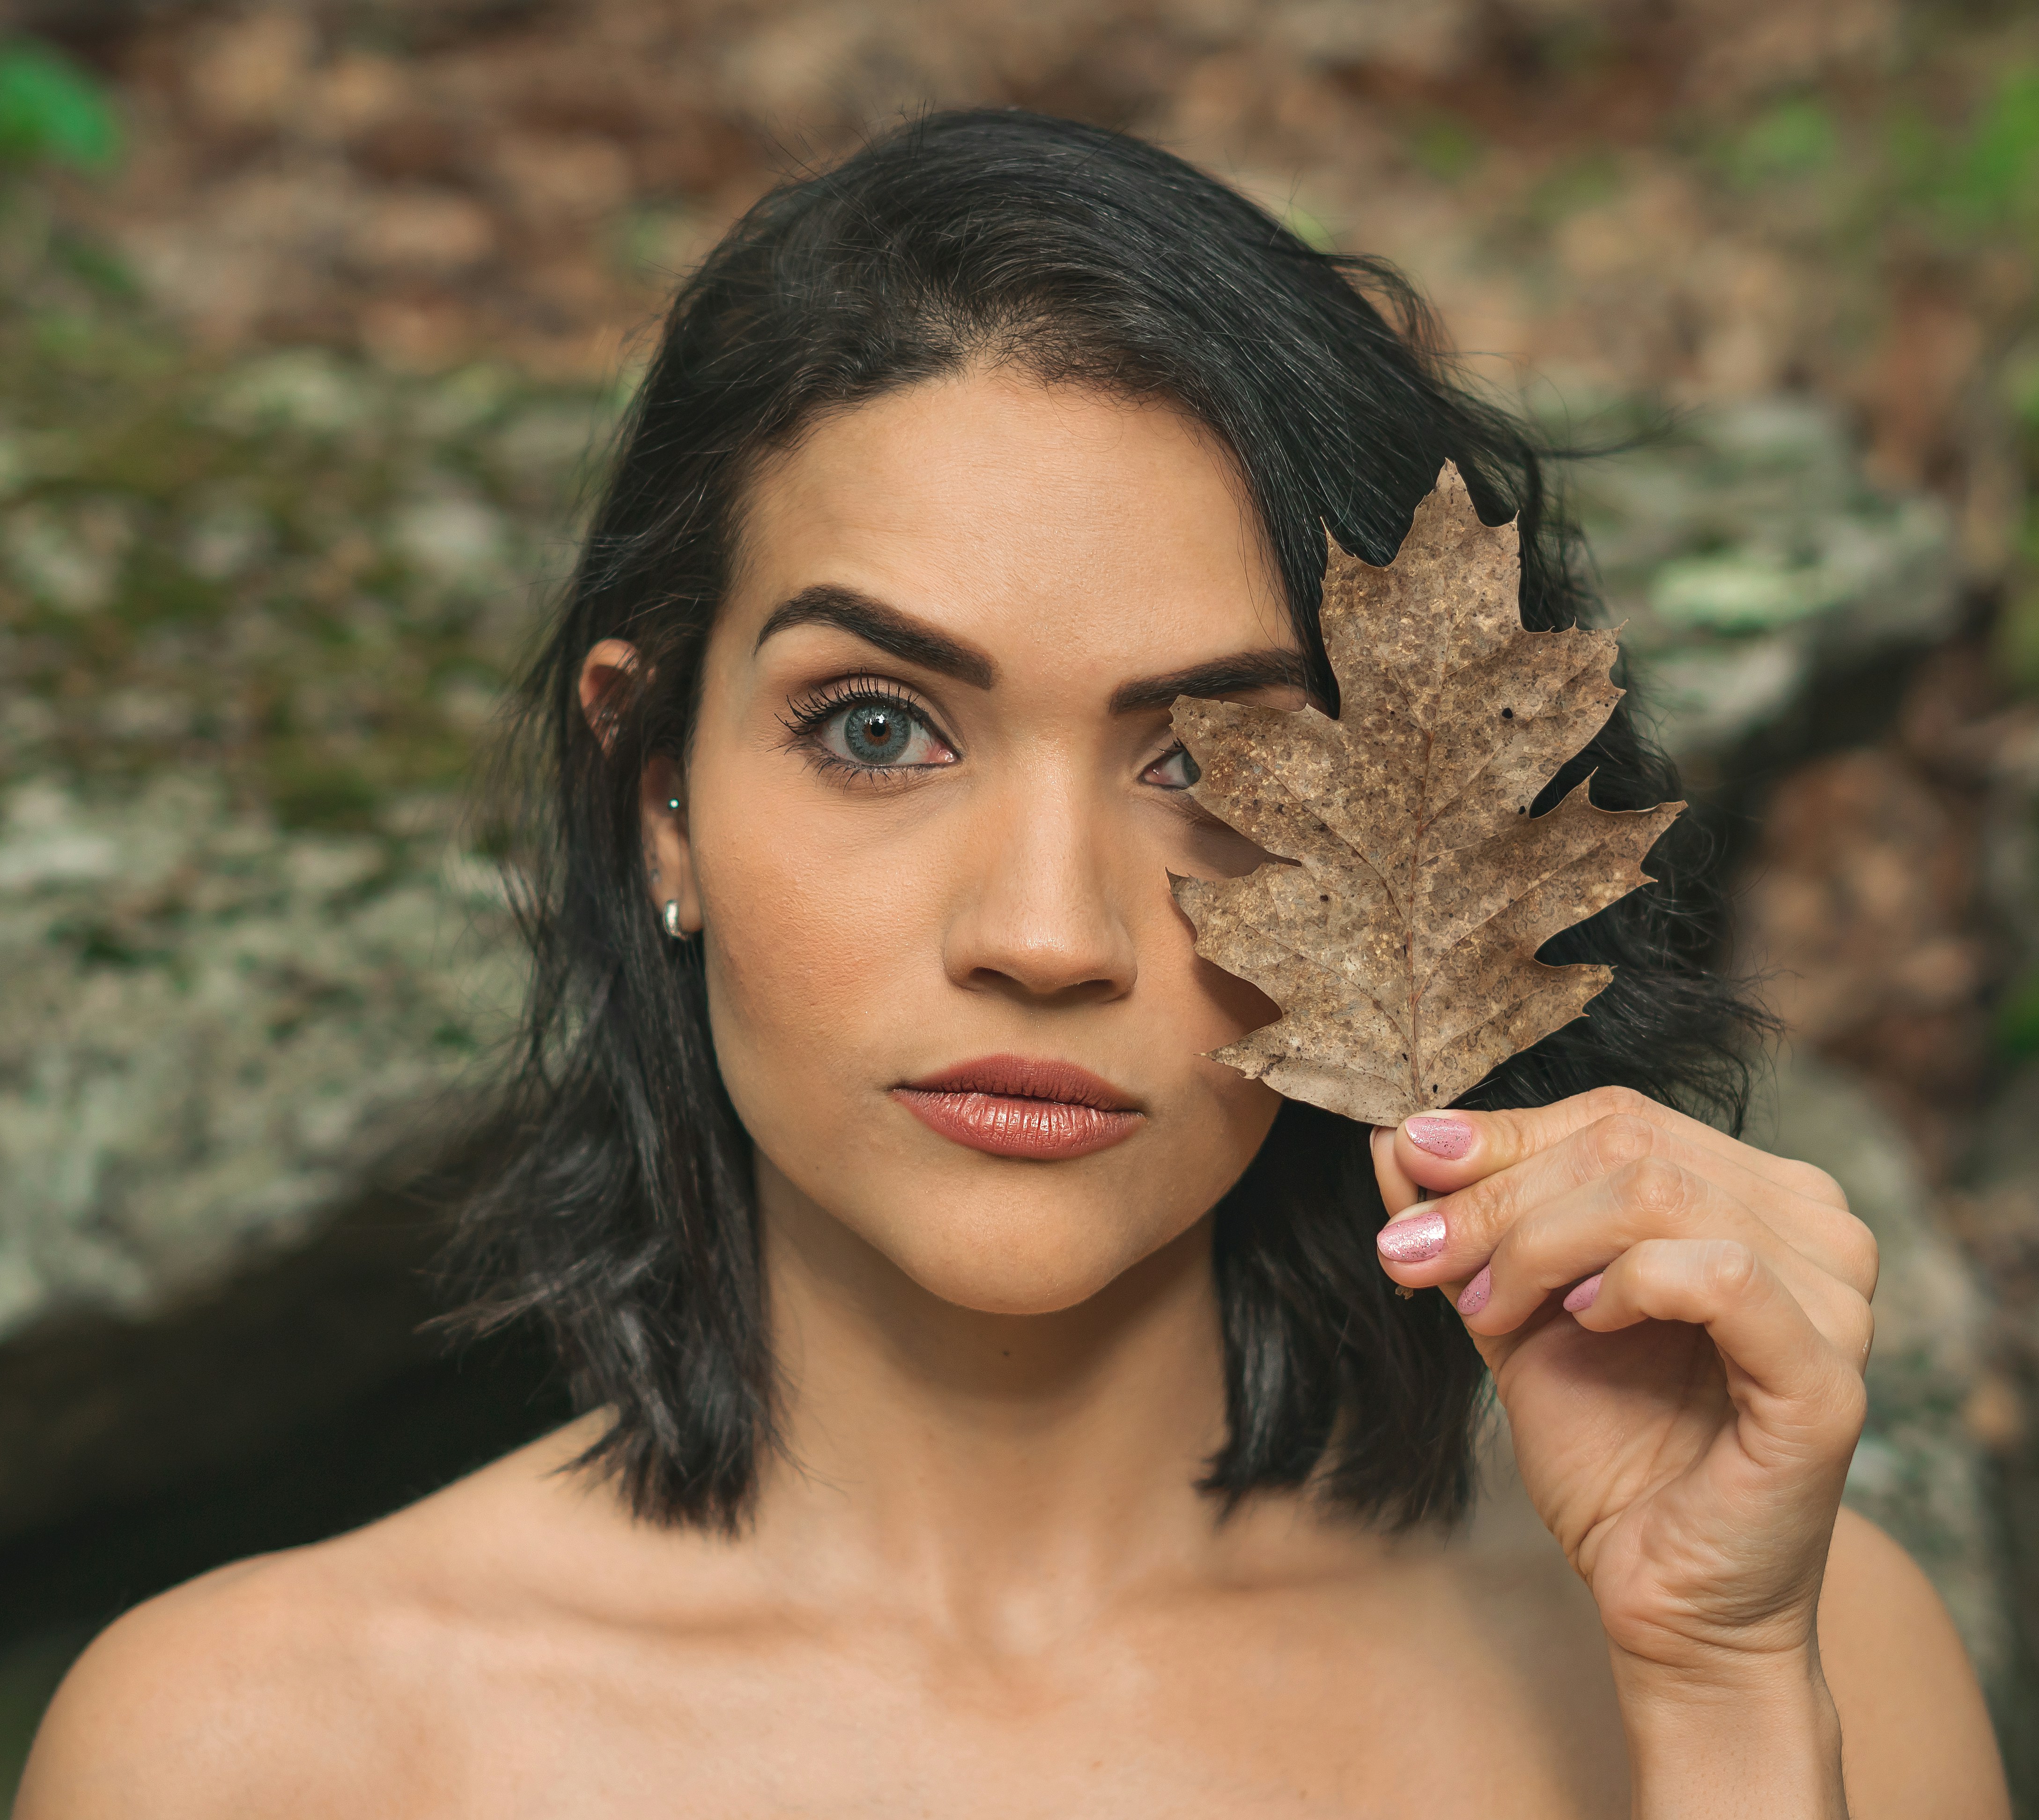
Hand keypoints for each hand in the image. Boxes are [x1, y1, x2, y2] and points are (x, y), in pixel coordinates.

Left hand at [1370, 1086, 1876, 1683]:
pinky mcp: (1826, 1381)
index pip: (1616, 1119)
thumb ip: (1471, 1222)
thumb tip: (1392, 1134)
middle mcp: (1814, 1229)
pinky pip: (1720, 1274)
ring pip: (1660, 1193)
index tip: (1408, 1170)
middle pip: (1627, 1147)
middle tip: (1418, 1256)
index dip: (1501, 1137)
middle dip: (1497, 1197)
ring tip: (1488, 1308)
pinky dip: (1627, 1284)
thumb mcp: (1516, 1308)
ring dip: (1538, 1244)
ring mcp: (1835, 1301)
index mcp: (1754, 1194)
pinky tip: (1584, 1321)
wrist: (1657, 1593)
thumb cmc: (1607, 1449)